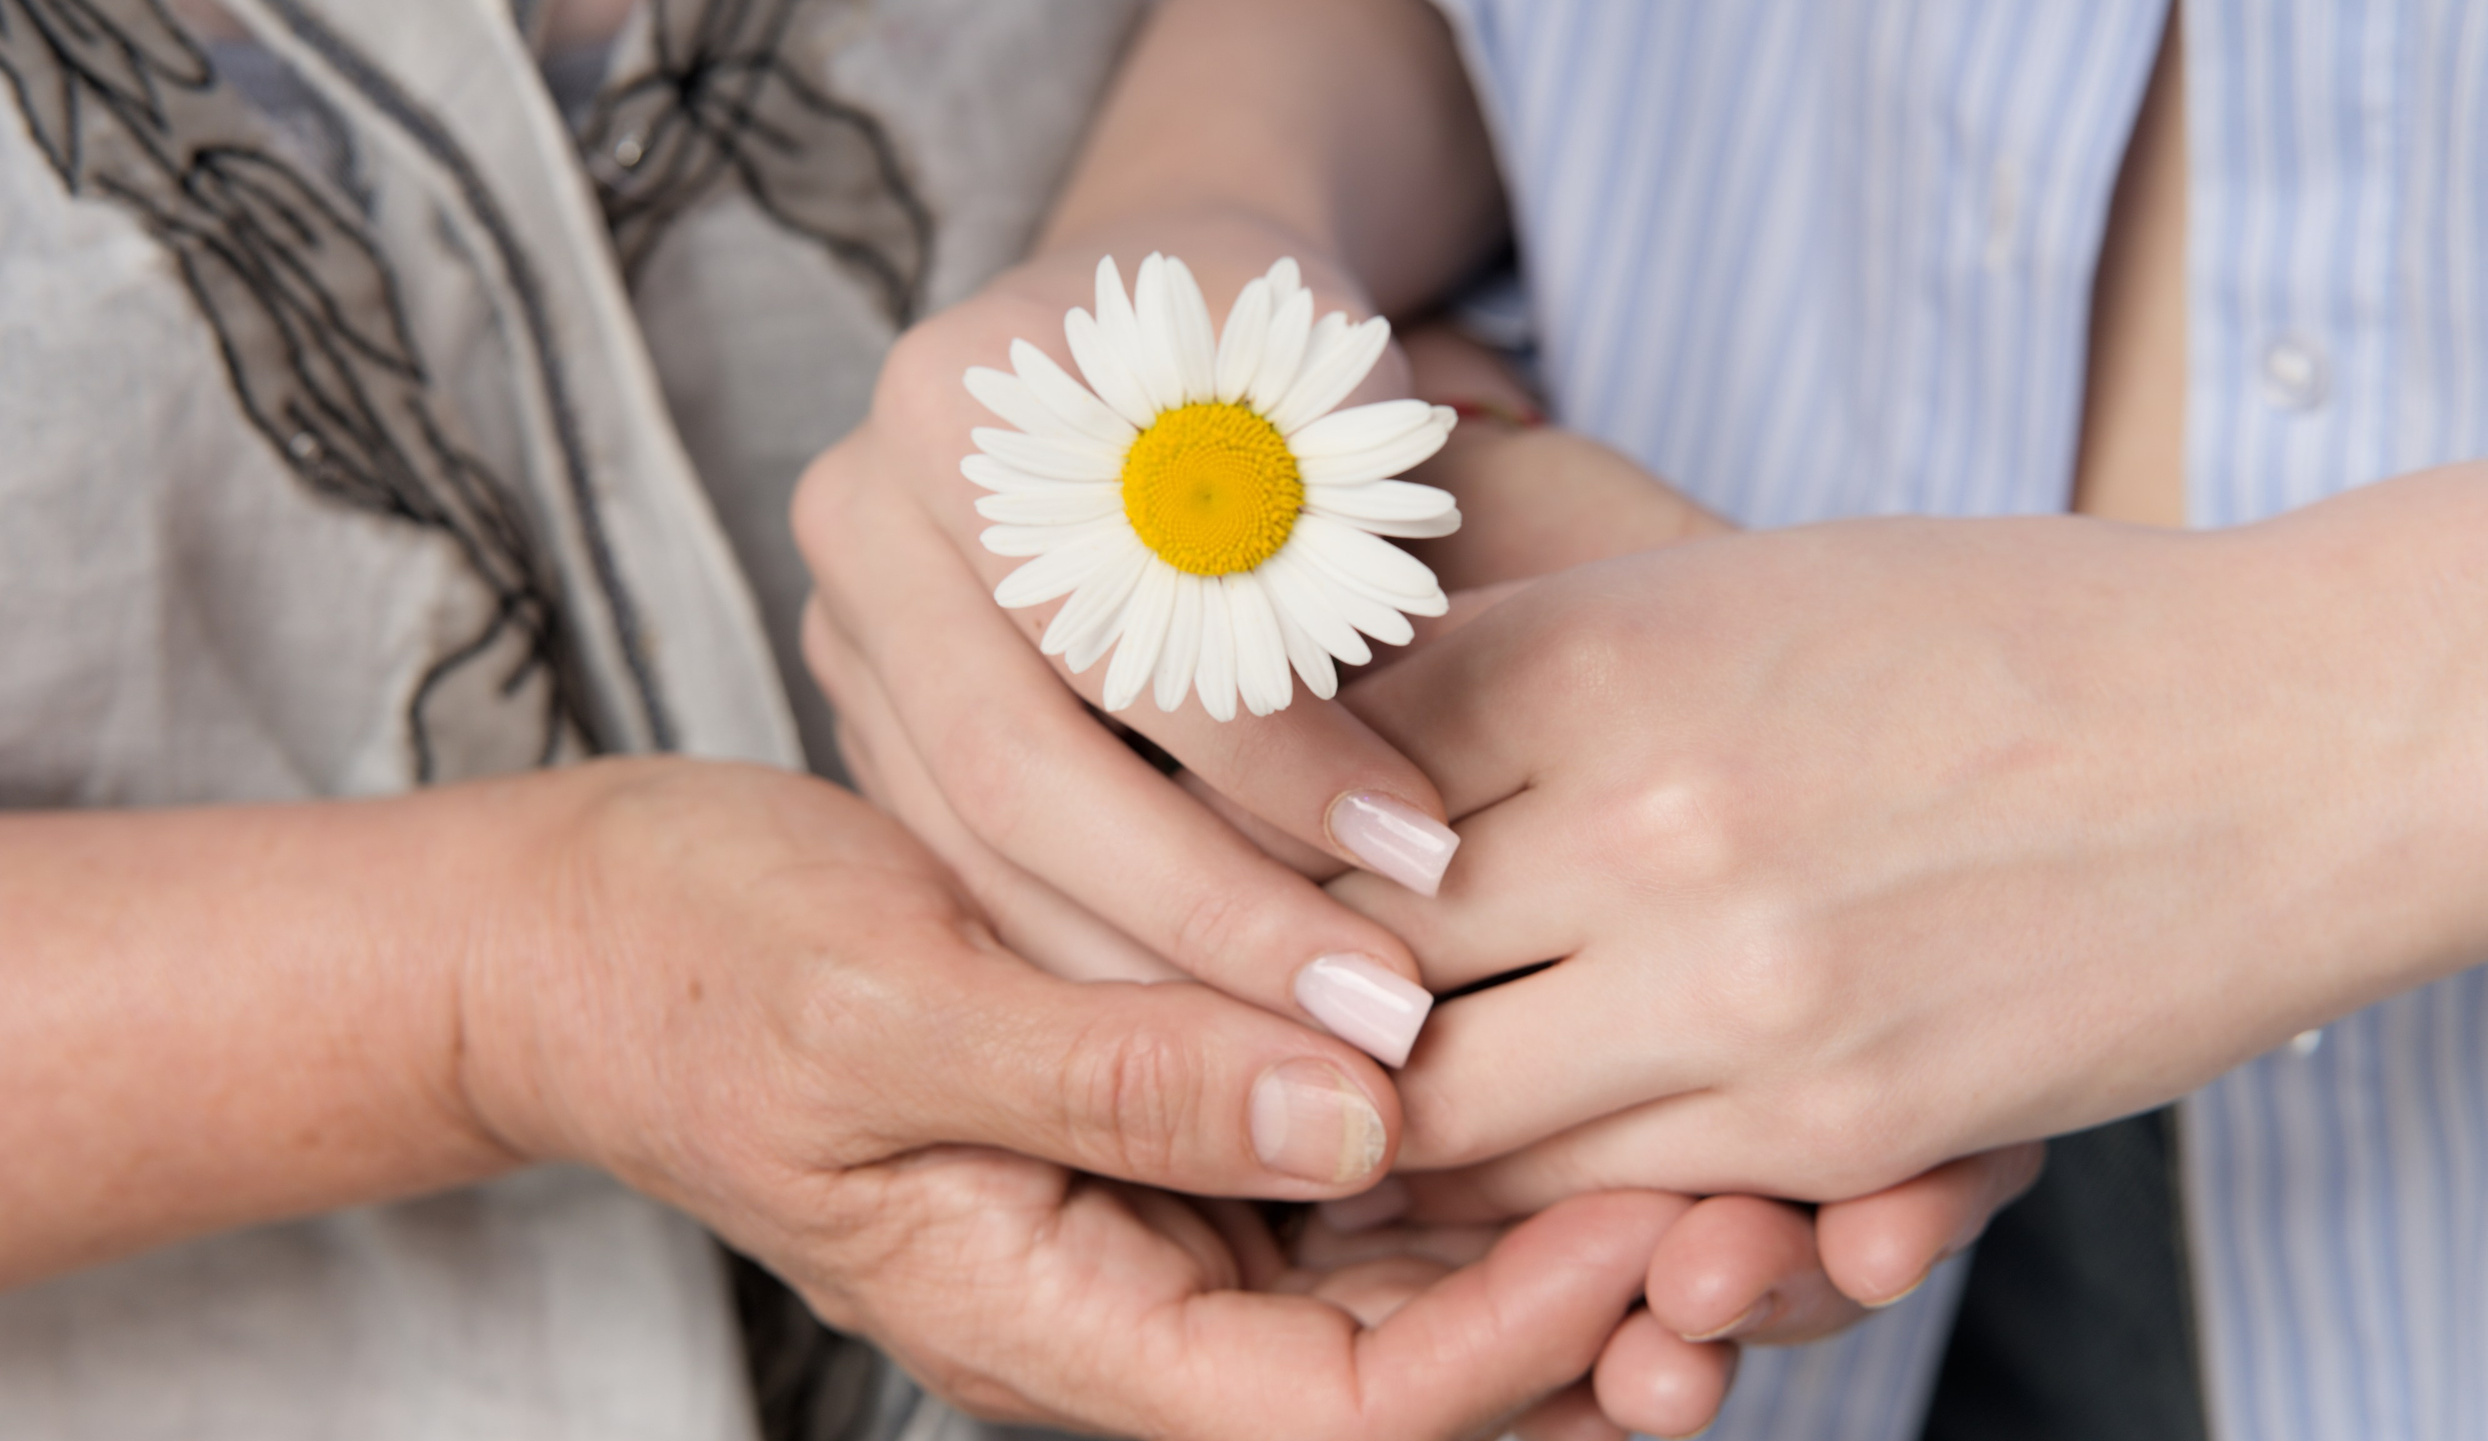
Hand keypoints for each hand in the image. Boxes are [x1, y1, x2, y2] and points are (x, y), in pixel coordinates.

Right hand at [454, 757, 1697, 1438]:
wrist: (605, 937)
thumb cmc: (705, 978)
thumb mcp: (882, 1019)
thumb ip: (1106, 1078)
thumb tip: (1347, 1113)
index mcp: (1060, 1328)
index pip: (1344, 1412)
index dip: (1512, 1345)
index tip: (1647, 1222)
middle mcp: (1146, 1298)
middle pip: (1420, 1378)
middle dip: (1592, 1320)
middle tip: (1761, 1217)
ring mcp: (1175, 1214)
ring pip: (1416, 1275)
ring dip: (1565, 1233)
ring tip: (1726, 1147)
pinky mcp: (1188, 1119)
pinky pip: (1367, 1166)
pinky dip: (1481, 1138)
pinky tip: (1579, 1052)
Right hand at [796, 240, 1468, 1060]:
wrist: (1141, 325)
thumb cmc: (1268, 351)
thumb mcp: (1329, 394)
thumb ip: (1340, 546)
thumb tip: (1389, 790)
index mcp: (957, 404)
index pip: (1119, 628)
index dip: (1278, 757)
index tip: (1426, 851)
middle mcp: (860, 514)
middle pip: (1017, 769)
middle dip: (1209, 910)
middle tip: (1371, 1010)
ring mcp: (842, 623)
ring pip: (978, 851)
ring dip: (1150, 972)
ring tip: (1315, 1044)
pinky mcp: (863, 710)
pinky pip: (963, 869)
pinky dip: (1089, 951)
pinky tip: (1214, 1030)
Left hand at [1331, 461, 2487, 1203]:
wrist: (2270, 746)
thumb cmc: (1988, 635)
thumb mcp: (1728, 588)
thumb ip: (1533, 662)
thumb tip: (1340, 729)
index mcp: (1605, 656)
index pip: (1323, 782)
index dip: (1257, 836)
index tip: (1227, 864)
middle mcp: (1650, 829)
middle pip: (1351, 962)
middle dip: (1286, 996)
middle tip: (1239, 1014)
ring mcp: (1742, 996)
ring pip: (1446, 1114)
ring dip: (1392, 1116)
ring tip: (1357, 1101)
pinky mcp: (1834, 1128)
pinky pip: (1597, 1196)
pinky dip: (1529, 1191)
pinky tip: (1510, 1156)